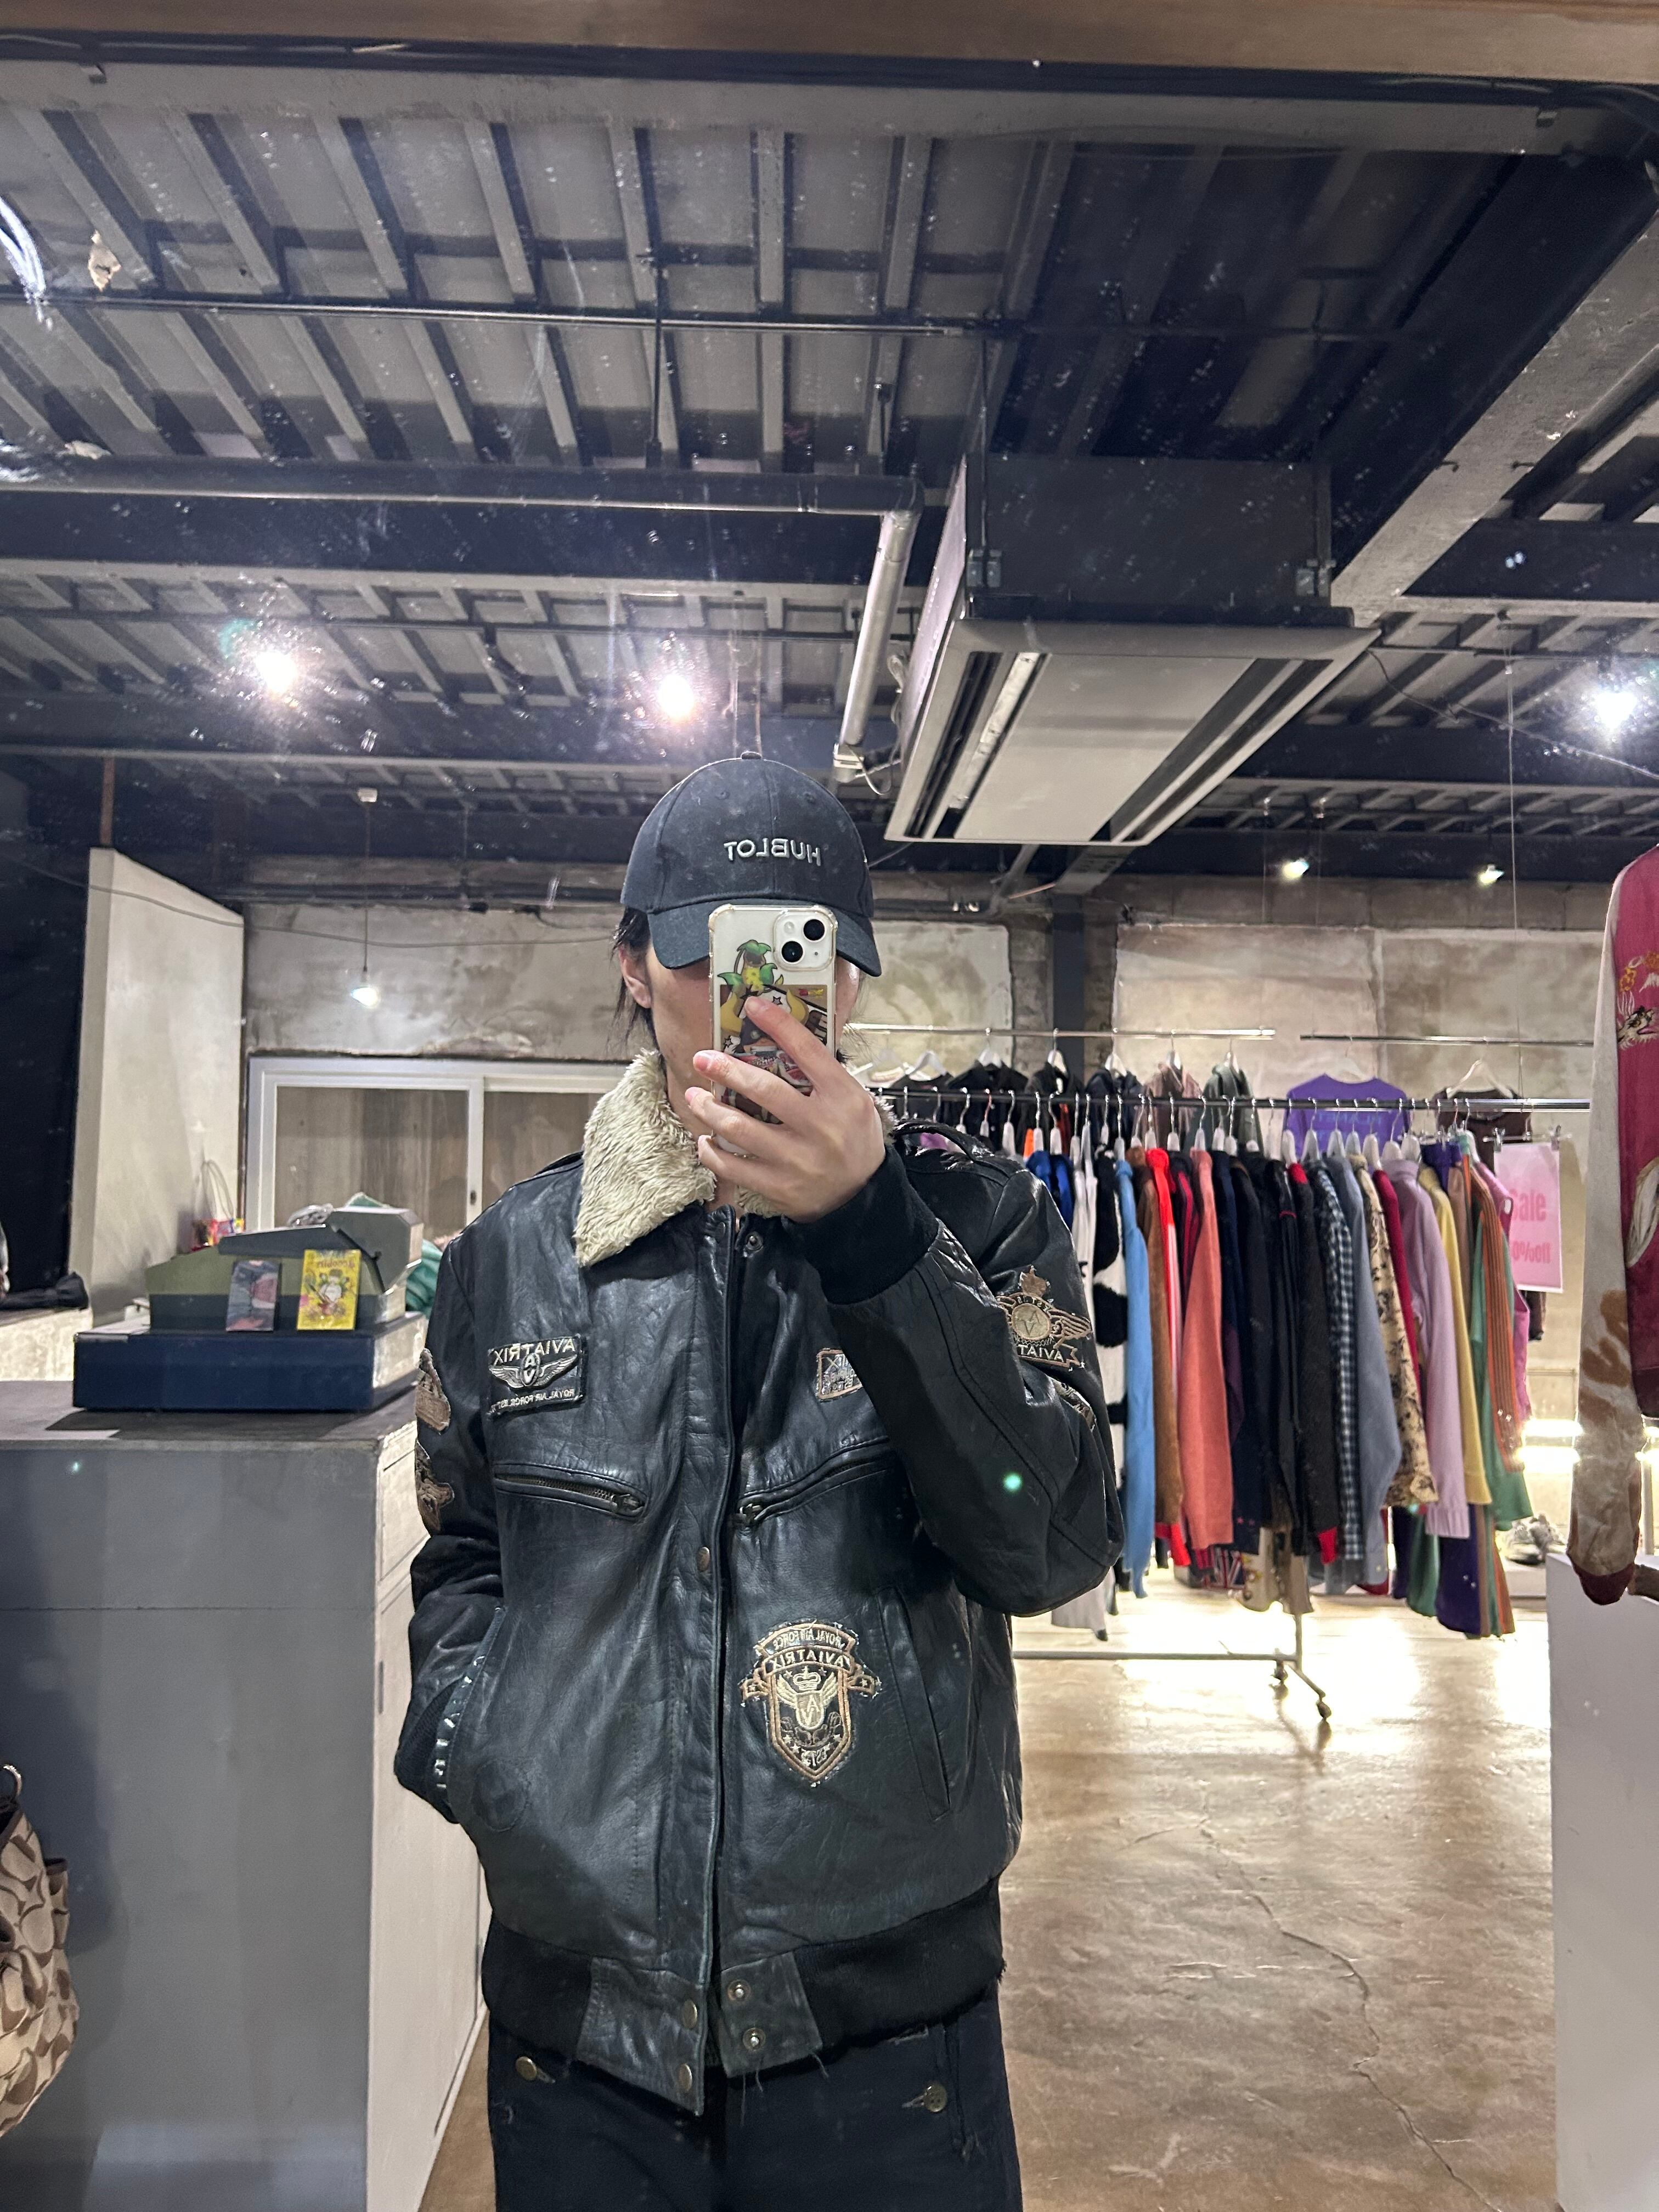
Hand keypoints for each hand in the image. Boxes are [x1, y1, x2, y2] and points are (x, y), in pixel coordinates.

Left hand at [682, 995, 886, 1221]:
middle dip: (726, 1070)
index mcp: (842, 1097)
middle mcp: (820, 1126)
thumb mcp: (852, 1100)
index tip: (752, 1006)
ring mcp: (797, 1159)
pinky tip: (706, 1140)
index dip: (778, 1025)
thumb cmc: (852, 1138)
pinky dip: (712, 1152)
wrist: (860, 1196)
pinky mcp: (778, 1186)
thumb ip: (823, 1074)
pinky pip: (732, 1167)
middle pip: (764, 1090)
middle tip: (702, 1059)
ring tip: (696, 1097)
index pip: (808, 1051)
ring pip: (739, 1129)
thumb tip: (780, 1038)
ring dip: (709, 1109)